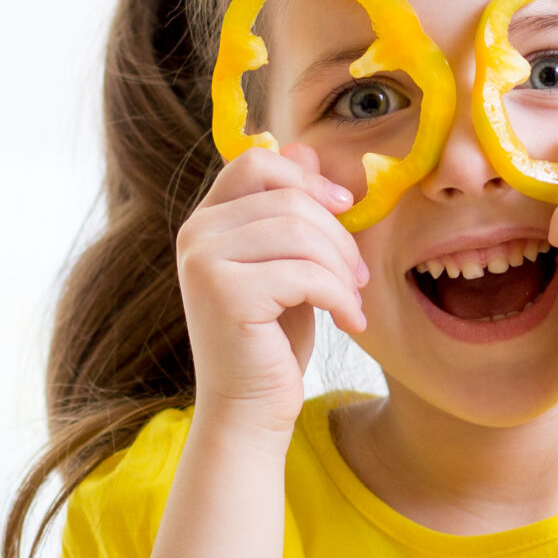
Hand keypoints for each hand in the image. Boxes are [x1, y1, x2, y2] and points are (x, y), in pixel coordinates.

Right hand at [176, 144, 368, 437]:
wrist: (249, 407)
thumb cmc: (272, 339)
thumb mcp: (287, 265)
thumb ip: (289, 212)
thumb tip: (307, 150)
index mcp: (207, 220)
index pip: (257, 162)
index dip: (308, 179)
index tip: (344, 209)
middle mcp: (196, 234)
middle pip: (290, 200)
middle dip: (339, 238)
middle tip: (360, 277)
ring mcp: (204, 262)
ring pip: (301, 233)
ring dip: (343, 268)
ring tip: (353, 300)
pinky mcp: (226, 293)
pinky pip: (306, 274)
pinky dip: (340, 297)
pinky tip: (348, 322)